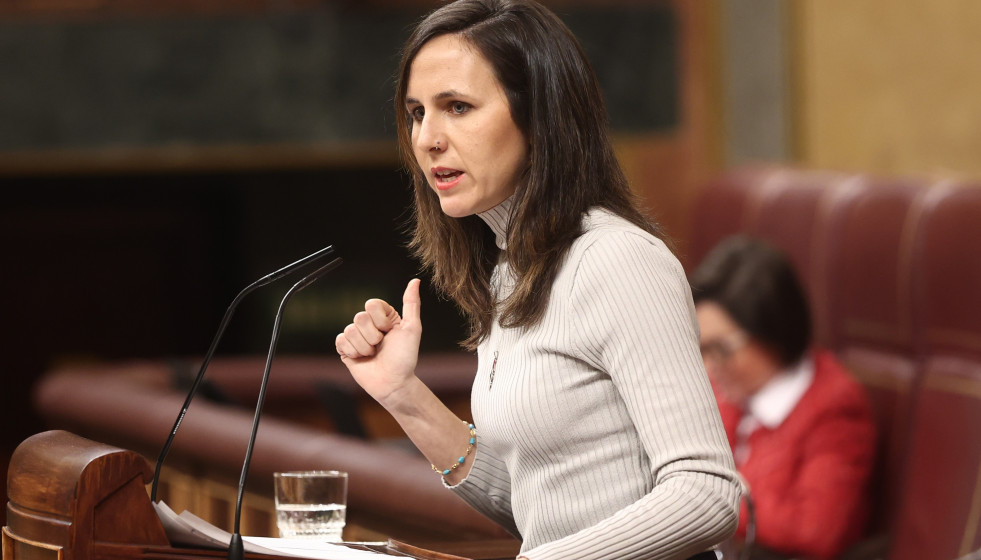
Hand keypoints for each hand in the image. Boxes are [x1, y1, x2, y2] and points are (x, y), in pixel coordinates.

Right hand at [335, 279, 422, 406]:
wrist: (393, 384)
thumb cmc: (405, 358)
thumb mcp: (412, 328)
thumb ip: (411, 303)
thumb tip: (415, 280)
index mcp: (384, 316)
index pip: (371, 304)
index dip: (380, 320)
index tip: (389, 332)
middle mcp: (369, 324)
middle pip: (359, 317)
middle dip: (372, 336)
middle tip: (380, 346)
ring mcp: (357, 336)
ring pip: (350, 331)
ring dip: (364, 347)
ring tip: (373, 355)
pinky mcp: (345, 349)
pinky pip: (340, 341)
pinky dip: (352, 351)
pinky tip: (362, 358)